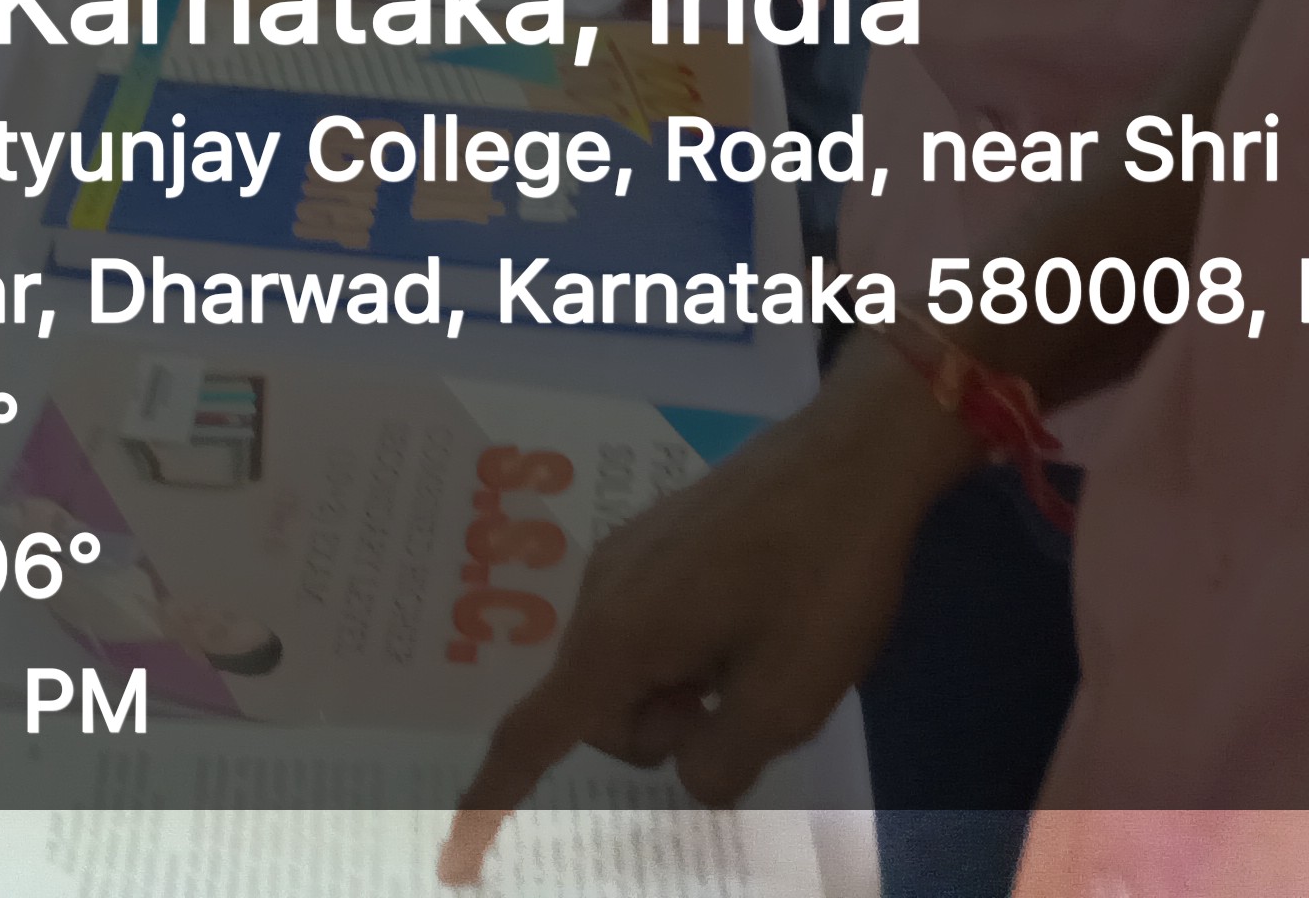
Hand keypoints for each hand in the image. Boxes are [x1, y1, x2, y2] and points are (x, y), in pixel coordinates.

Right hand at [442, 349, 980, 877]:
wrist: (857, 452)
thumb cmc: (824, 576)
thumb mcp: (788, 700)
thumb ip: (721, 761)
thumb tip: (688, 771)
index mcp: (617, 636)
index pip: (533, 736)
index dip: (491, 802)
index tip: (452, 862)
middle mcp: (601, 593)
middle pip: (602, 712)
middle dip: (665, 732)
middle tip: (751, 698)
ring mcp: (628, 557)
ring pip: (634, 670)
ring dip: (688, 688)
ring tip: (767, 647)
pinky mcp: (660, 537)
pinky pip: (652, 625)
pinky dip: (694, 648)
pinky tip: (759, 615)